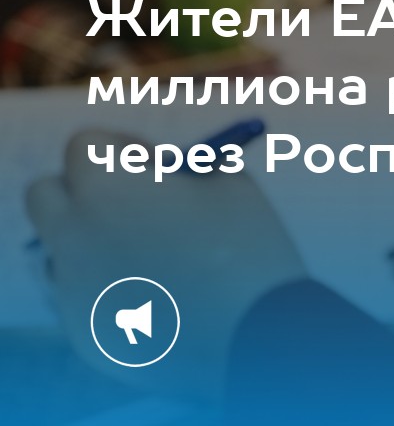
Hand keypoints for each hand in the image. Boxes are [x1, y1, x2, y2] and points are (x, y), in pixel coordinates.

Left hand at [25, 130, 305, 400]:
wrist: (261, 334)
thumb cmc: (249, 250)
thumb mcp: (230, 186)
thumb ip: (189, 171)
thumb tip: (172, 173)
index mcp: (108, 188)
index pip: (84, 146)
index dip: (122, 148)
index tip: (155, 163)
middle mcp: (75, 236)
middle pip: (47, 195)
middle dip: (85, 190)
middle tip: (133, 202)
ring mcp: (75, 290)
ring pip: (65, 253)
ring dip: (98, 245)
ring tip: (161, 261)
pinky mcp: (87, 333)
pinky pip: (88, 300)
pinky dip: (117, 293)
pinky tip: (168, 302)